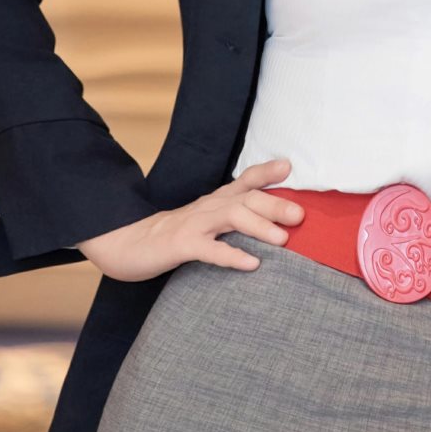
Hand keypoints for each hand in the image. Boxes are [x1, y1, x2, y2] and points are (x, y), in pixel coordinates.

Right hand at [74, 157, 304, 281]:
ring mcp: (194, 224)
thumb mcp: (209, 220)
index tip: (289, 167)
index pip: (245, 181)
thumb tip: (275, 221)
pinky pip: (209, 249)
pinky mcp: (181, 245)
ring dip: (258, 226)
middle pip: (246, 198)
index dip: (266, 172)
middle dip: (275, 204)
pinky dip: (231, 255)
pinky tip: (251, 264)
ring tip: (282, 239)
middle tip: (300, 215)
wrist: (129, 245)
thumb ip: (237, 216)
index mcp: (217, 200)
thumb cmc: (177, 235)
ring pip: (231, 217)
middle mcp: (209, 206)